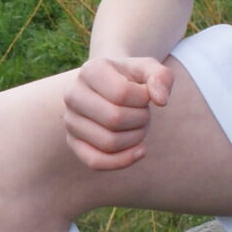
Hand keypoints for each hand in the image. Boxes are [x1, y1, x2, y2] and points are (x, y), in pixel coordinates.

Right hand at [62, 55, 173, 170]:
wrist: (110, 87)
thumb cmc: (132, 79)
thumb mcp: (149, 69)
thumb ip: (161, 77)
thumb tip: (161, 101)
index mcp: (90, 70)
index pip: (121, 93)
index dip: (143, 98)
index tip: (145, 94)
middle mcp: (73, 94)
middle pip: (114, 119)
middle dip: (140, 119)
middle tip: (143, 112)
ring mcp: (70, 120)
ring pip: (109, 142)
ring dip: (136, 137)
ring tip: (138, 126)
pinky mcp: (73, 142)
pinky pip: (96, 161)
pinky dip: (123, 160)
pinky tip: (140, 150)